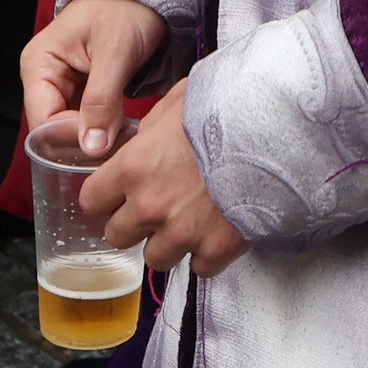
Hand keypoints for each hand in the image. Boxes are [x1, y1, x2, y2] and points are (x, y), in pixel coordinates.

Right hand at [23, 0, 169, 159]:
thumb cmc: (126, 9)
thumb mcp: (116, 52)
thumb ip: (101, 102)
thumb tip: (91, 148)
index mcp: (38, 64)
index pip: (42, 121)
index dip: (69, 139)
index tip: (104, 148)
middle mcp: (43, 77)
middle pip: (53, 129)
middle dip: (84, 142)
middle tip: (118, 148)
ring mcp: (62, 84)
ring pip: (71, 127)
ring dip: (95, 138)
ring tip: (123, 140)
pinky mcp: (81, 89)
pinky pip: (86, 119)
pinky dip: (103, 128)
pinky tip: (121, 132)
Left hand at [79, 77, 251, 276]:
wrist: (276, 131)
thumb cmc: (227, 107)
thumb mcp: (180, 99)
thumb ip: (151, 125)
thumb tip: (143, 138)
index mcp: (133, 167)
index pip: (91, 200)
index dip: (105, 196)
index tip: (118, 193)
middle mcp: (149, 206)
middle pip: (117, 236)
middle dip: (133, 223)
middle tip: (156, 206)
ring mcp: (182, 233)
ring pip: (155, 258)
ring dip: (168, 242)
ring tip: (189, 220)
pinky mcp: (216, 250)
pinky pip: (199, 267)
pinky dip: (206, 254)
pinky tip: (217, 230)